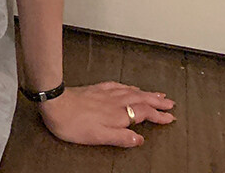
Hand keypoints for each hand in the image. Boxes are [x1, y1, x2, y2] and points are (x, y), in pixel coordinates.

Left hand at [36, 81, 176, 147]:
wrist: (54, 103)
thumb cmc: (73, 123)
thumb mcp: (99, 137)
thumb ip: (121, 138)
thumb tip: (140, 139)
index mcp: (118, 114)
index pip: (144, 113)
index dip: (158, 116)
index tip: (170, 117)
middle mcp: (114, 101)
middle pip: (141, 99)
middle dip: (157, 101)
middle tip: (170, 103)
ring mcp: (105, 93)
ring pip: (131, 90)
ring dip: (146, 92)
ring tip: (157, 94)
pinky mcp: (95, 88)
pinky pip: (117, 85)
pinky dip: (128, 86)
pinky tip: (128, 86)